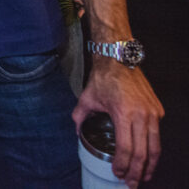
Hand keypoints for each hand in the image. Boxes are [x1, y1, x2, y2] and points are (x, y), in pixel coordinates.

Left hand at [73, 59, 162, 186]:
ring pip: (155, 146)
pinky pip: (157, 135)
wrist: (120, 59)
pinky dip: (153, 149)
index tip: (118, 173)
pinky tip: (148, 157)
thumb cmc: (104, 77)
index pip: (126, 148)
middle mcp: (141, 115)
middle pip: (143, 152)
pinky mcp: (157, 110)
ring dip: (150, 165)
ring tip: (143, 176)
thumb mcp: (87, 98)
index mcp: (123, 114)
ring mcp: (152, 113)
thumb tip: (77, 131)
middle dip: (137, 171)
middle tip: (132, 183)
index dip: (123, 165)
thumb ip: (80, 116)